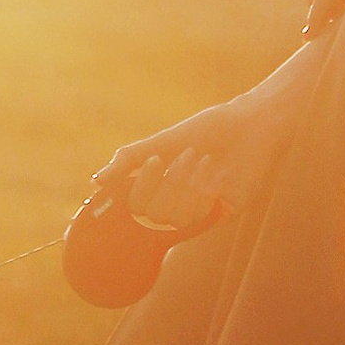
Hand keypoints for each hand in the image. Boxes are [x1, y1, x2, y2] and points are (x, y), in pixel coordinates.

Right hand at [90, 88, 288, 227]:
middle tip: (181, 155)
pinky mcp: (222, 214)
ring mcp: (200, 212)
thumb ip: (129, 160)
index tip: (148, 166)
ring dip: (184, 186)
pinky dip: (202, 195)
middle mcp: (179, 204)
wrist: (248, 125)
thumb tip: (96, 181)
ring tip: (199, 159)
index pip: (136, 207)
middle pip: (154, 214)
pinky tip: (214, 176)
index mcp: (162, 188)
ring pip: (176, 218)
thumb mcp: (162, 142)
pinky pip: (201, 219)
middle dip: (165, 183)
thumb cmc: (206, 130)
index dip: (136, 193)